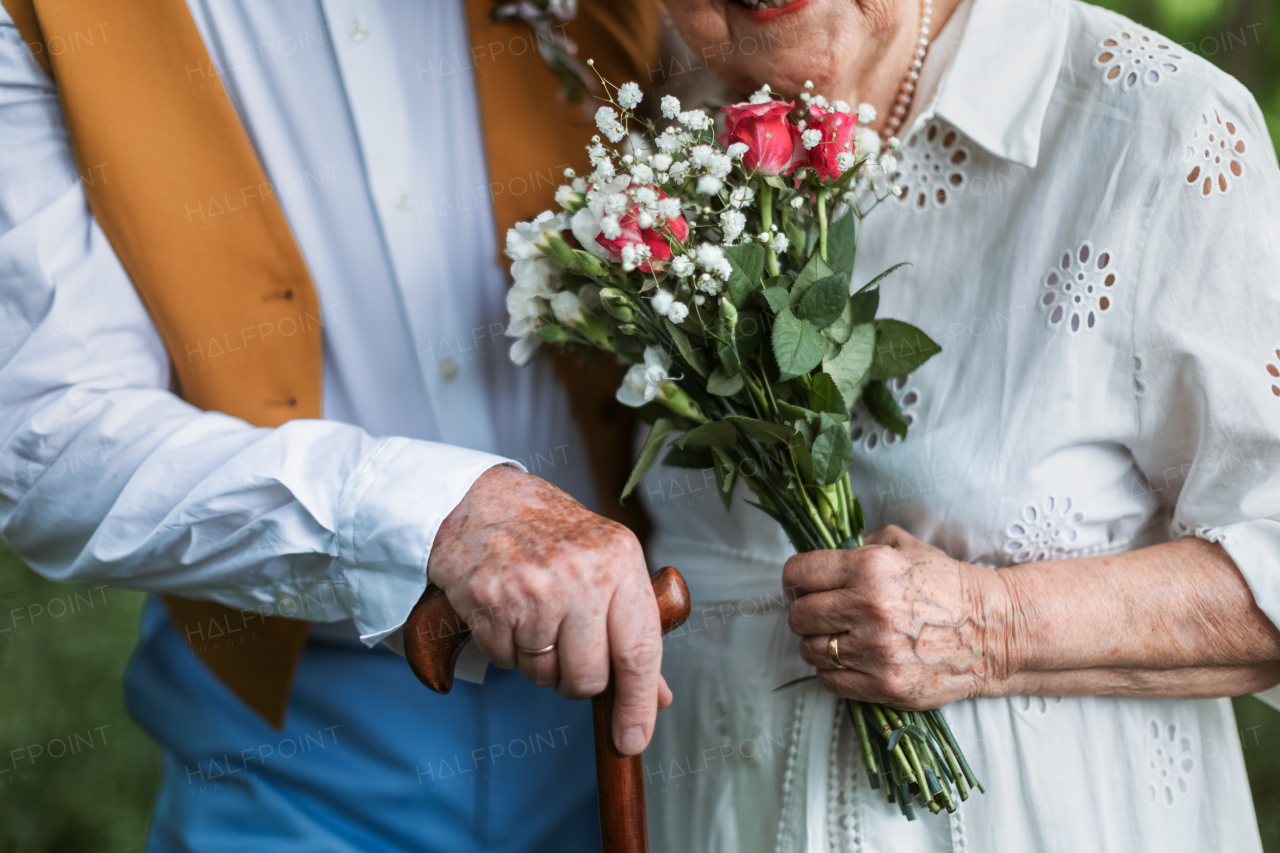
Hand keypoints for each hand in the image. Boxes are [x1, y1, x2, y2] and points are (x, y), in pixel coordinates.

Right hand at [427, 465, 672, 754]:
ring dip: (539, 662)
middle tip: (567, 649)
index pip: (639, 652)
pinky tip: (507, 612)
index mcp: (619, 561)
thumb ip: (635, 630)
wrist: (481, 499)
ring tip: (534, 617)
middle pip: (588, 676)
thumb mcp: (608, 565)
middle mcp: (578, 575)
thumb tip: (659, 698)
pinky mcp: (487, 600)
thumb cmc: (553, 534)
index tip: (632, 739)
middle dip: (577, 679)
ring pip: (543, 675)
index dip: (639, 704)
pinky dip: (506, 649)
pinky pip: (504, 661)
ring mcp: (530, 589)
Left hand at [783, 525, 1011, 708]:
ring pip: (810, 650)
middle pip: (798, 615)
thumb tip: (829, 555)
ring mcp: (875, 650)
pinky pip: (829, 680)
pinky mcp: (884, 684)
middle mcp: (868, 607)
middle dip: (804, 613)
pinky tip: (851, 661)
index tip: (800, 587)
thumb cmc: (948, 585)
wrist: (993, 631)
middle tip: (820, 614)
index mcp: (869, 567)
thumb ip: (863, 543)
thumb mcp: (906, 547)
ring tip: (838, 638)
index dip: (794, 581)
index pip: (798, 574)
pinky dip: (833, 672)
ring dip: (817, 644)